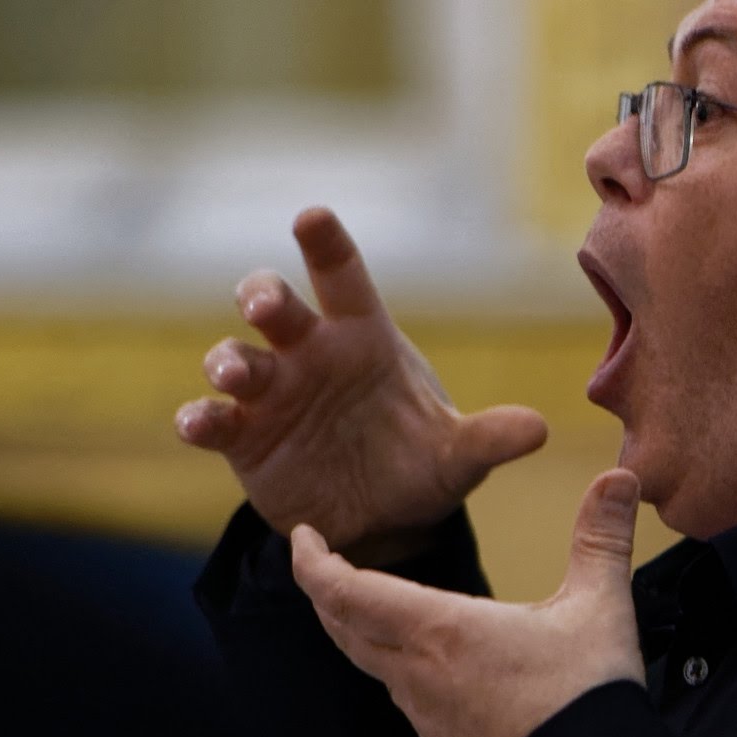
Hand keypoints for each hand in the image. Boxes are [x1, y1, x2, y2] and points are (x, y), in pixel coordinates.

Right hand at [176, 207, 547, 558]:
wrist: (382, 519)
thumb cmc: (419, 465)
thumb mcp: (458, 458)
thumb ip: (489, 439)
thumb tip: (539, 429)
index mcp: (364, 339)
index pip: (343, 278)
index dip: (327, 246)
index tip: (311, 217)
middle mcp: (310, 354)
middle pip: (276, 306)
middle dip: (264, 294)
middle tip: (266, 303)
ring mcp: (270, 394)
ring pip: (234, 357)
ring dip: (228, 358)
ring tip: (234, 373)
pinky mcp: (243, 439)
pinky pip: (213, 420)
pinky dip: (201, 418)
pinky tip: (198, 423)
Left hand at [291, 469, 644, 736]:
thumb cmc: (588, 701)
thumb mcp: (601, 607)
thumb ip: (602, 537)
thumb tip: (620, 474)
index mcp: (441, 633)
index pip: (347, 593)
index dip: (313, 564)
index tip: (299, 537)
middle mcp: (420, 679)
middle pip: (348, 631)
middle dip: (330, 595)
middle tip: (325, 567)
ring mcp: (430, 725)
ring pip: (380, 670)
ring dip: (370, 636)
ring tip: (384, 610)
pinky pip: (414, 708)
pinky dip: (409, 677)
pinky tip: (440, 674)